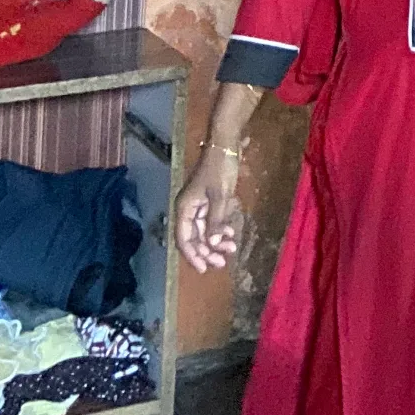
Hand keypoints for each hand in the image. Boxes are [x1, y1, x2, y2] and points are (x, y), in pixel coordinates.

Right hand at [176, 144, 245, 272]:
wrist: (226, 146)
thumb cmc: (221, 169)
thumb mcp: (220, 196)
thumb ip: (216, 220)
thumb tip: (212, 243)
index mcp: (185, 208)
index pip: (183, 239)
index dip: (192, 255)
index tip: (203, 268)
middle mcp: (188, 209)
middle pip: (194, 238)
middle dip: (207, 251)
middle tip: (222, 262)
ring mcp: (199, 205)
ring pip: (204, 231)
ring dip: (215, 241)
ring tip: (231, 249)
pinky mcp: (209, 201)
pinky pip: (212, 221)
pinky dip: (220, 229)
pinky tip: (230, 235)